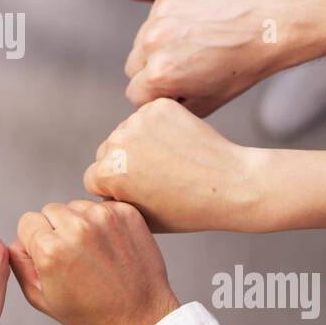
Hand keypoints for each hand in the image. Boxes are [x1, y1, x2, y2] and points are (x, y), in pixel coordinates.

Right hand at [9, 199, 178, 324]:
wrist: (140, 317)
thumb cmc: (91, 313)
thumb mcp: (41, 298)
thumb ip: (19, 262)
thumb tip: (18, 240)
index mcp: (51, 249)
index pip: (27, 221)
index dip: (35, 240)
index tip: (50, 258)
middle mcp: (76, 228)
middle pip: (50, 210)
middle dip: (56, 229)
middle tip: (73, 257)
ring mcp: (104, 217)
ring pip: (76, 206)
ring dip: (79, 223)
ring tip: (93, 253)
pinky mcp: (126, 212)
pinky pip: (101, 206)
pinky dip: (102, 222)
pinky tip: (109, 246)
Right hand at [83, 98, 265, 232]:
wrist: (231, 184)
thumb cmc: (188, 209)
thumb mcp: (141, 218)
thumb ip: (114, 202)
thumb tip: (101, 190)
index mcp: (108, 173)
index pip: (94, 176)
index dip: (116, 188)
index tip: (139, 193)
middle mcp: (117, 142)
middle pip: (107, 151)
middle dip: (124, 162)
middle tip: (155, 176)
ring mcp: (138, 120)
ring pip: (128, 132)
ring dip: (141, 143)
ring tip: (170, 161)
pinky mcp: (159, 106)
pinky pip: (148, 117)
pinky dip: (159, 128)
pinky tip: (178, 145)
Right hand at [125, 0, 308, 113]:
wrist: (270, 24)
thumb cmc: (243, 67)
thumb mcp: (207, 103)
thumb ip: (172, 107)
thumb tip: (153, 104)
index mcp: (160, 74)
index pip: (135, 94)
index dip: (156, 95)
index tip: (176, 90)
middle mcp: (153, 43)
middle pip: (133, 66)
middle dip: (152, 71)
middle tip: (184, 67)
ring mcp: (159, 15)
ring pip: (141, 40)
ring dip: (158, 45)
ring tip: (193, 45)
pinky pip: (156, 15)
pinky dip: (170, 20)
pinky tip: (197, 24)